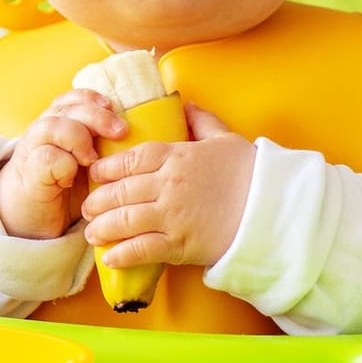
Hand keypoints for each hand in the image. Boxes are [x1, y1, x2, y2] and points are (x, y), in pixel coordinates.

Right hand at [0, 89, 127, 239]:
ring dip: (78, 137)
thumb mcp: (86, 165)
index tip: (113, 107)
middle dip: (97, 116)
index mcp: (58, 124)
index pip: (73, 99)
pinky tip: (72, 177)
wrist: (28, 218)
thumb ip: (102, 149)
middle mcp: (43, 132)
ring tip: (92, 159)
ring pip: (53, 126)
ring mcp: (34, 150)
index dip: (92, 98)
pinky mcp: (30, 173)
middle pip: (68, 108)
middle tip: (120, 132)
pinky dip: (64, 163)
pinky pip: (47, 158)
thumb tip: (141, 140)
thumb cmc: (63, 191)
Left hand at [81, 103, 254, 268]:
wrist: (274, 210)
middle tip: (87, 208)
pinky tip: (110, 257)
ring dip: (103, 228)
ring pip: (125, 220)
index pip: (131, 158)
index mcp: (177, 156)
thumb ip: (202, 122)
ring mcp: (172, 215)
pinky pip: (142, 249)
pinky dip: (122, 254)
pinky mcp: (180, 244)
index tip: (96, 174)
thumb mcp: (225, 139)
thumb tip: (186, 105)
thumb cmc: (250, 173)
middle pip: (121, 190)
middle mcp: (169, 184)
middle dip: (99, 201)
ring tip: (92, 233)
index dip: (108, 167)